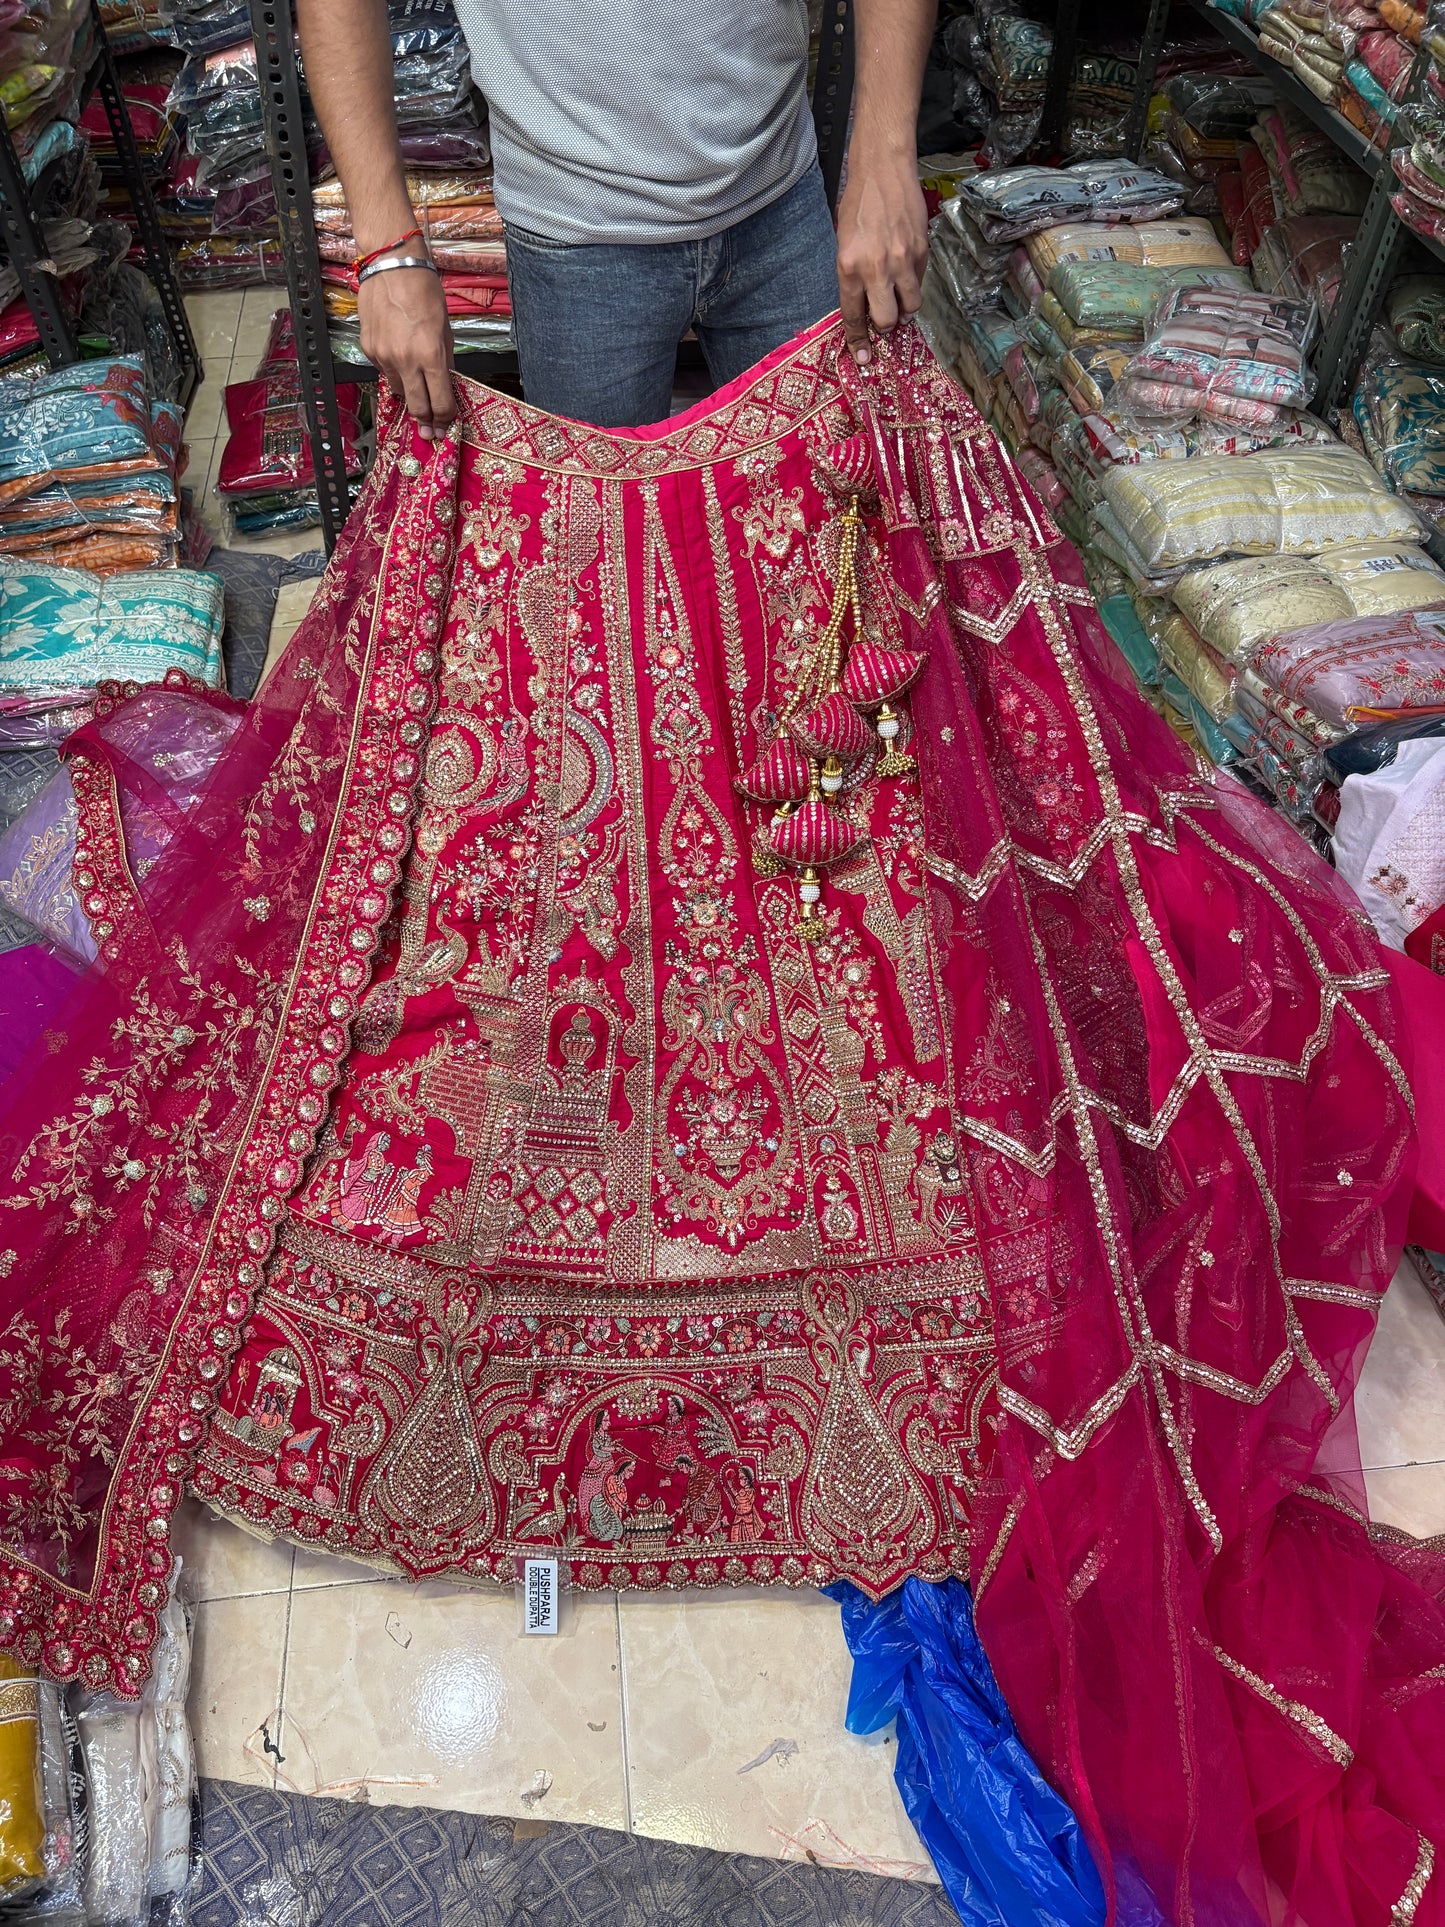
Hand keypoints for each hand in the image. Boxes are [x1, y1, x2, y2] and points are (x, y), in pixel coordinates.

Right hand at [357, 265, 455, 438]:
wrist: (391, 265)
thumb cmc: (424, 291)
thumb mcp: (445, 329)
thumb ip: (445, 362)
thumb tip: (445, 387)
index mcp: (430, 355)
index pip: (440, 402)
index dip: (445, 418)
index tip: (446, 424)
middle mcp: (405, 360)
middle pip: (417, 407)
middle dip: (426, 423)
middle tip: (430, 432)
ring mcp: (383, 356)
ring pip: (399, 391)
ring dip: (410, 395)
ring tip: (416, 392)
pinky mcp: (369, 349)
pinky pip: (384, 373)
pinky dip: (394, 373)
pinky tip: (400, 362)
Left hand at [835, 146, 929, 366]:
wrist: (884, 170)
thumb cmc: (858, 204)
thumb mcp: (843, 243)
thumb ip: (853, 277)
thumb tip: (863, 307)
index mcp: (849, 267)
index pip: (854, 317)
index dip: (858, 341)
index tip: (863, 358)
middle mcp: (876, 268)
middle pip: (886, 321)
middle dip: (885, 325)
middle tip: (884, 319)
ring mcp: (902, 261)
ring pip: (910, 307)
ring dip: (904, 309)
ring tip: (898, 297)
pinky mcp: (922, 251)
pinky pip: (920, 283)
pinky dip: (914, 284)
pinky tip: (906, 271)